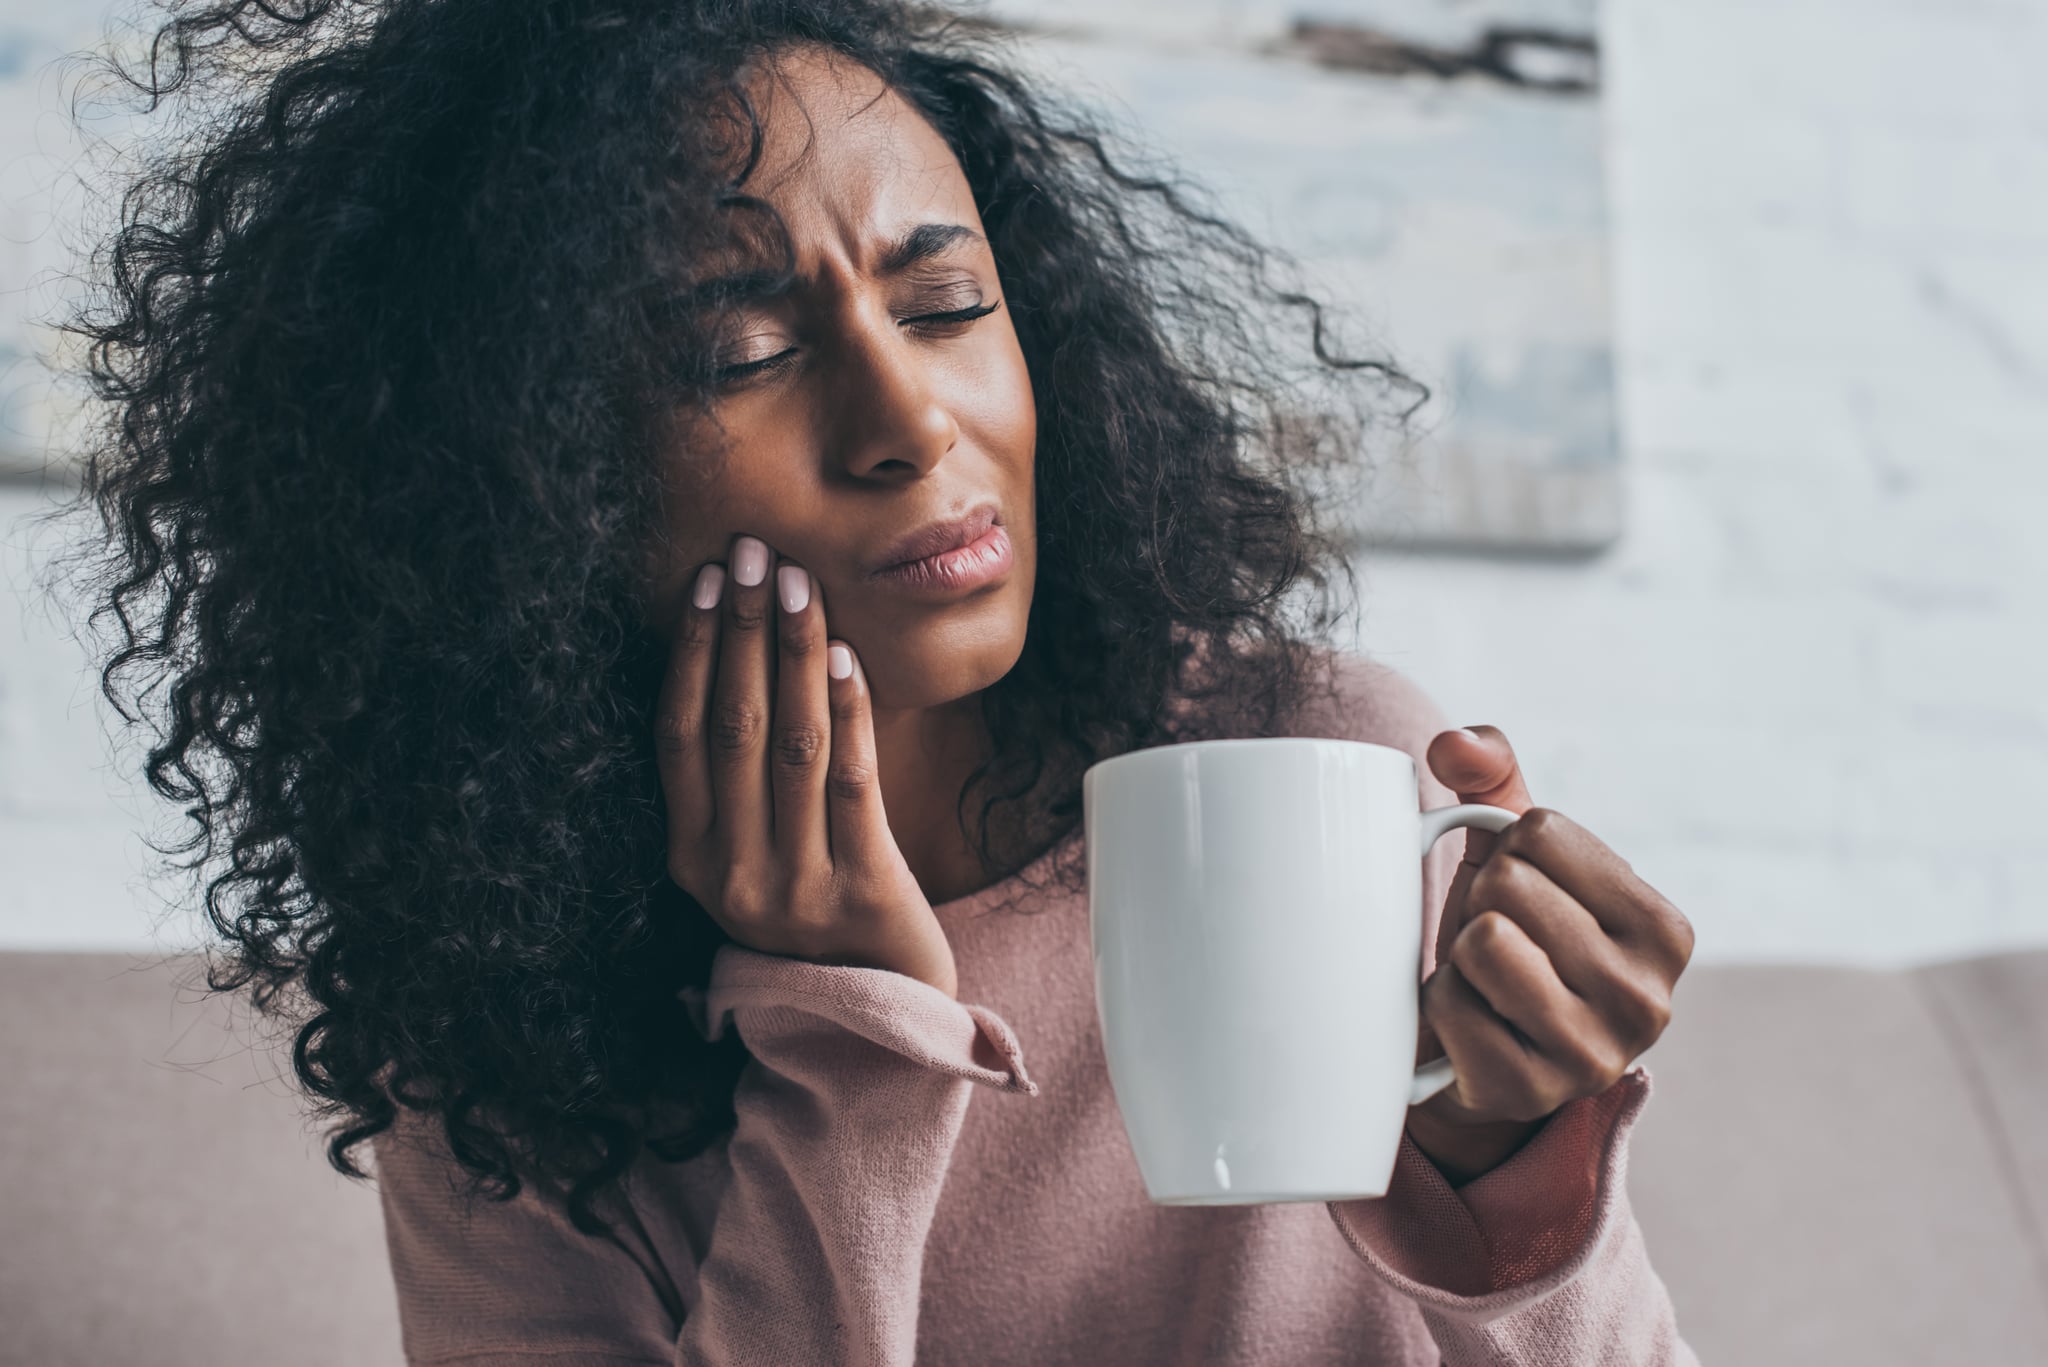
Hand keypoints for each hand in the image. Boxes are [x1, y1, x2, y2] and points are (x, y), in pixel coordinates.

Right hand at [655, 533, 959, 998]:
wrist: (883, 1008)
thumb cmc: (818, 903)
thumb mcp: (756, 850)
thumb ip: (739, 778)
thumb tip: (741, 647)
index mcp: (690, 858)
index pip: (678, 735)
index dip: (692, 652)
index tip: (708, 581)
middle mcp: (730, 874)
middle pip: (733, 728)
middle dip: (744, 630)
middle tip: (753, 553)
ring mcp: (793, 887)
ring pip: (789, 746)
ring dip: (794, 653)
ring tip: (799, 584)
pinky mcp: (860, 893)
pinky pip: (851, 782)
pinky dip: (847, 712)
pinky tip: (846, 655)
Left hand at [1406, 726, 1693, 1182]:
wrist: (1478, 1052)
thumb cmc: (1510, 934)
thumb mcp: (1515, 852)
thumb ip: (1491, 774)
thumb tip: (1454, 741)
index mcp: (1665, 929)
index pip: (1539, 831)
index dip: (1509, 854)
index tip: (1526, 898)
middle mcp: (1647, 998)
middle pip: (1508, 885)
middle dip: (1483, 903)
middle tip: (1499, 945)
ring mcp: (1592, 1054)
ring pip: (1481, 941)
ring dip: (1461, 954)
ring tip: (1485, 981)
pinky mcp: (1529, 1092)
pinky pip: (1450, 1004)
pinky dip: (1442, 1005)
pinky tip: (1471, 1026)